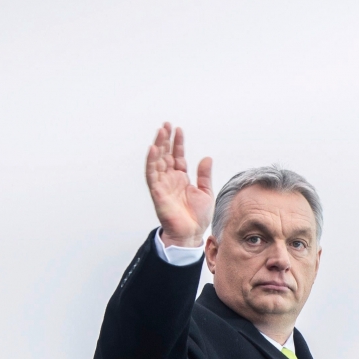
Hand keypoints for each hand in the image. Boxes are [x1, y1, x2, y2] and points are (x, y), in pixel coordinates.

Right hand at [145, 122, 213, 246]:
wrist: (192, 233)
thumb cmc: (197, 216)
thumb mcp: (205, 191)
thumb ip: (204, 175)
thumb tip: (206, 158)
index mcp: (181, 178)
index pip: (177, 156)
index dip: (177, 143)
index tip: (178, 129)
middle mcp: (170, 179)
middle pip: (165, 155)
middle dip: (165, 140)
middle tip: (166, 125)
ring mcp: (163, 184)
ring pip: (157, 161)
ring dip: (158, 146)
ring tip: (160, 132)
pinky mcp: (157, 192)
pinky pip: (152, 174)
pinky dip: (151, 162)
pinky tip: (153, 149)